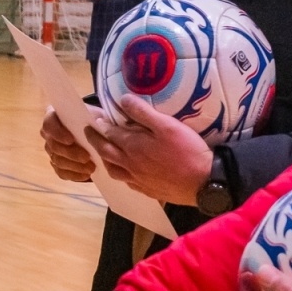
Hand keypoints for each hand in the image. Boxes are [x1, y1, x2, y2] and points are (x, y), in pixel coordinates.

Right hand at [41, 106, 95, 181]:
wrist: (98, 135)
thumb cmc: (96, 121)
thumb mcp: (98, 115)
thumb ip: (95, 118)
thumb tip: (98, 124)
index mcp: (55, 116)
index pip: (48, 123)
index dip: (57, 132)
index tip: (71, 139)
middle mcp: (49, 134)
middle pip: (53, 145)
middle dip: (70, 153)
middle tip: (87, 157)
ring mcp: (52, 151)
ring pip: (57, 160)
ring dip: (74, 165)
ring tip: (91, 168)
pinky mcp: (57, 165)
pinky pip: (61, 172)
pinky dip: (74, 175)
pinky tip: (86, 175)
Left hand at [87, 94, 212, 205]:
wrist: (203, 182)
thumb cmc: (186, 150)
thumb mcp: (167, 125)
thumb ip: (143, 113)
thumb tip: (123, 100)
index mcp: (133, 146)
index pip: (110, 133)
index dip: (100, 124)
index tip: (93, 117)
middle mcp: (130, 164)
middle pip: (106, 152)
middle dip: (95, 140)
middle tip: (88, 133)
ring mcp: (137, 180)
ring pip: (113, 169)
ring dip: (104, 159)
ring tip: (102, 152)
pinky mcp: (147, 190)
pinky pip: (126, 182)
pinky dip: (119, 173)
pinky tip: (124, 171)